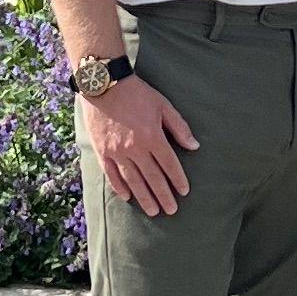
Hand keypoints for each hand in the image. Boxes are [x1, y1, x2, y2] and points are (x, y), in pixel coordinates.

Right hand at [79, 72, 199, 218]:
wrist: (103, 84)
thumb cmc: (136, 93)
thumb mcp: (163, 105)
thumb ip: (179, 127)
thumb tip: (194, 146)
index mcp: (152, 136)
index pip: (169, 164)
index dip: (178, 179)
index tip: (184, 192)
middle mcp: (135, 148)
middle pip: (152, 177)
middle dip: (163, 195)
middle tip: (171, 210)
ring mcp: (116, 151)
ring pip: (133, 180)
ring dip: (144, 197)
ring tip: (153, 211)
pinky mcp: (102, 151)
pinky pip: (111, 174)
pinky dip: (120, 187)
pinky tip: (128, 197)